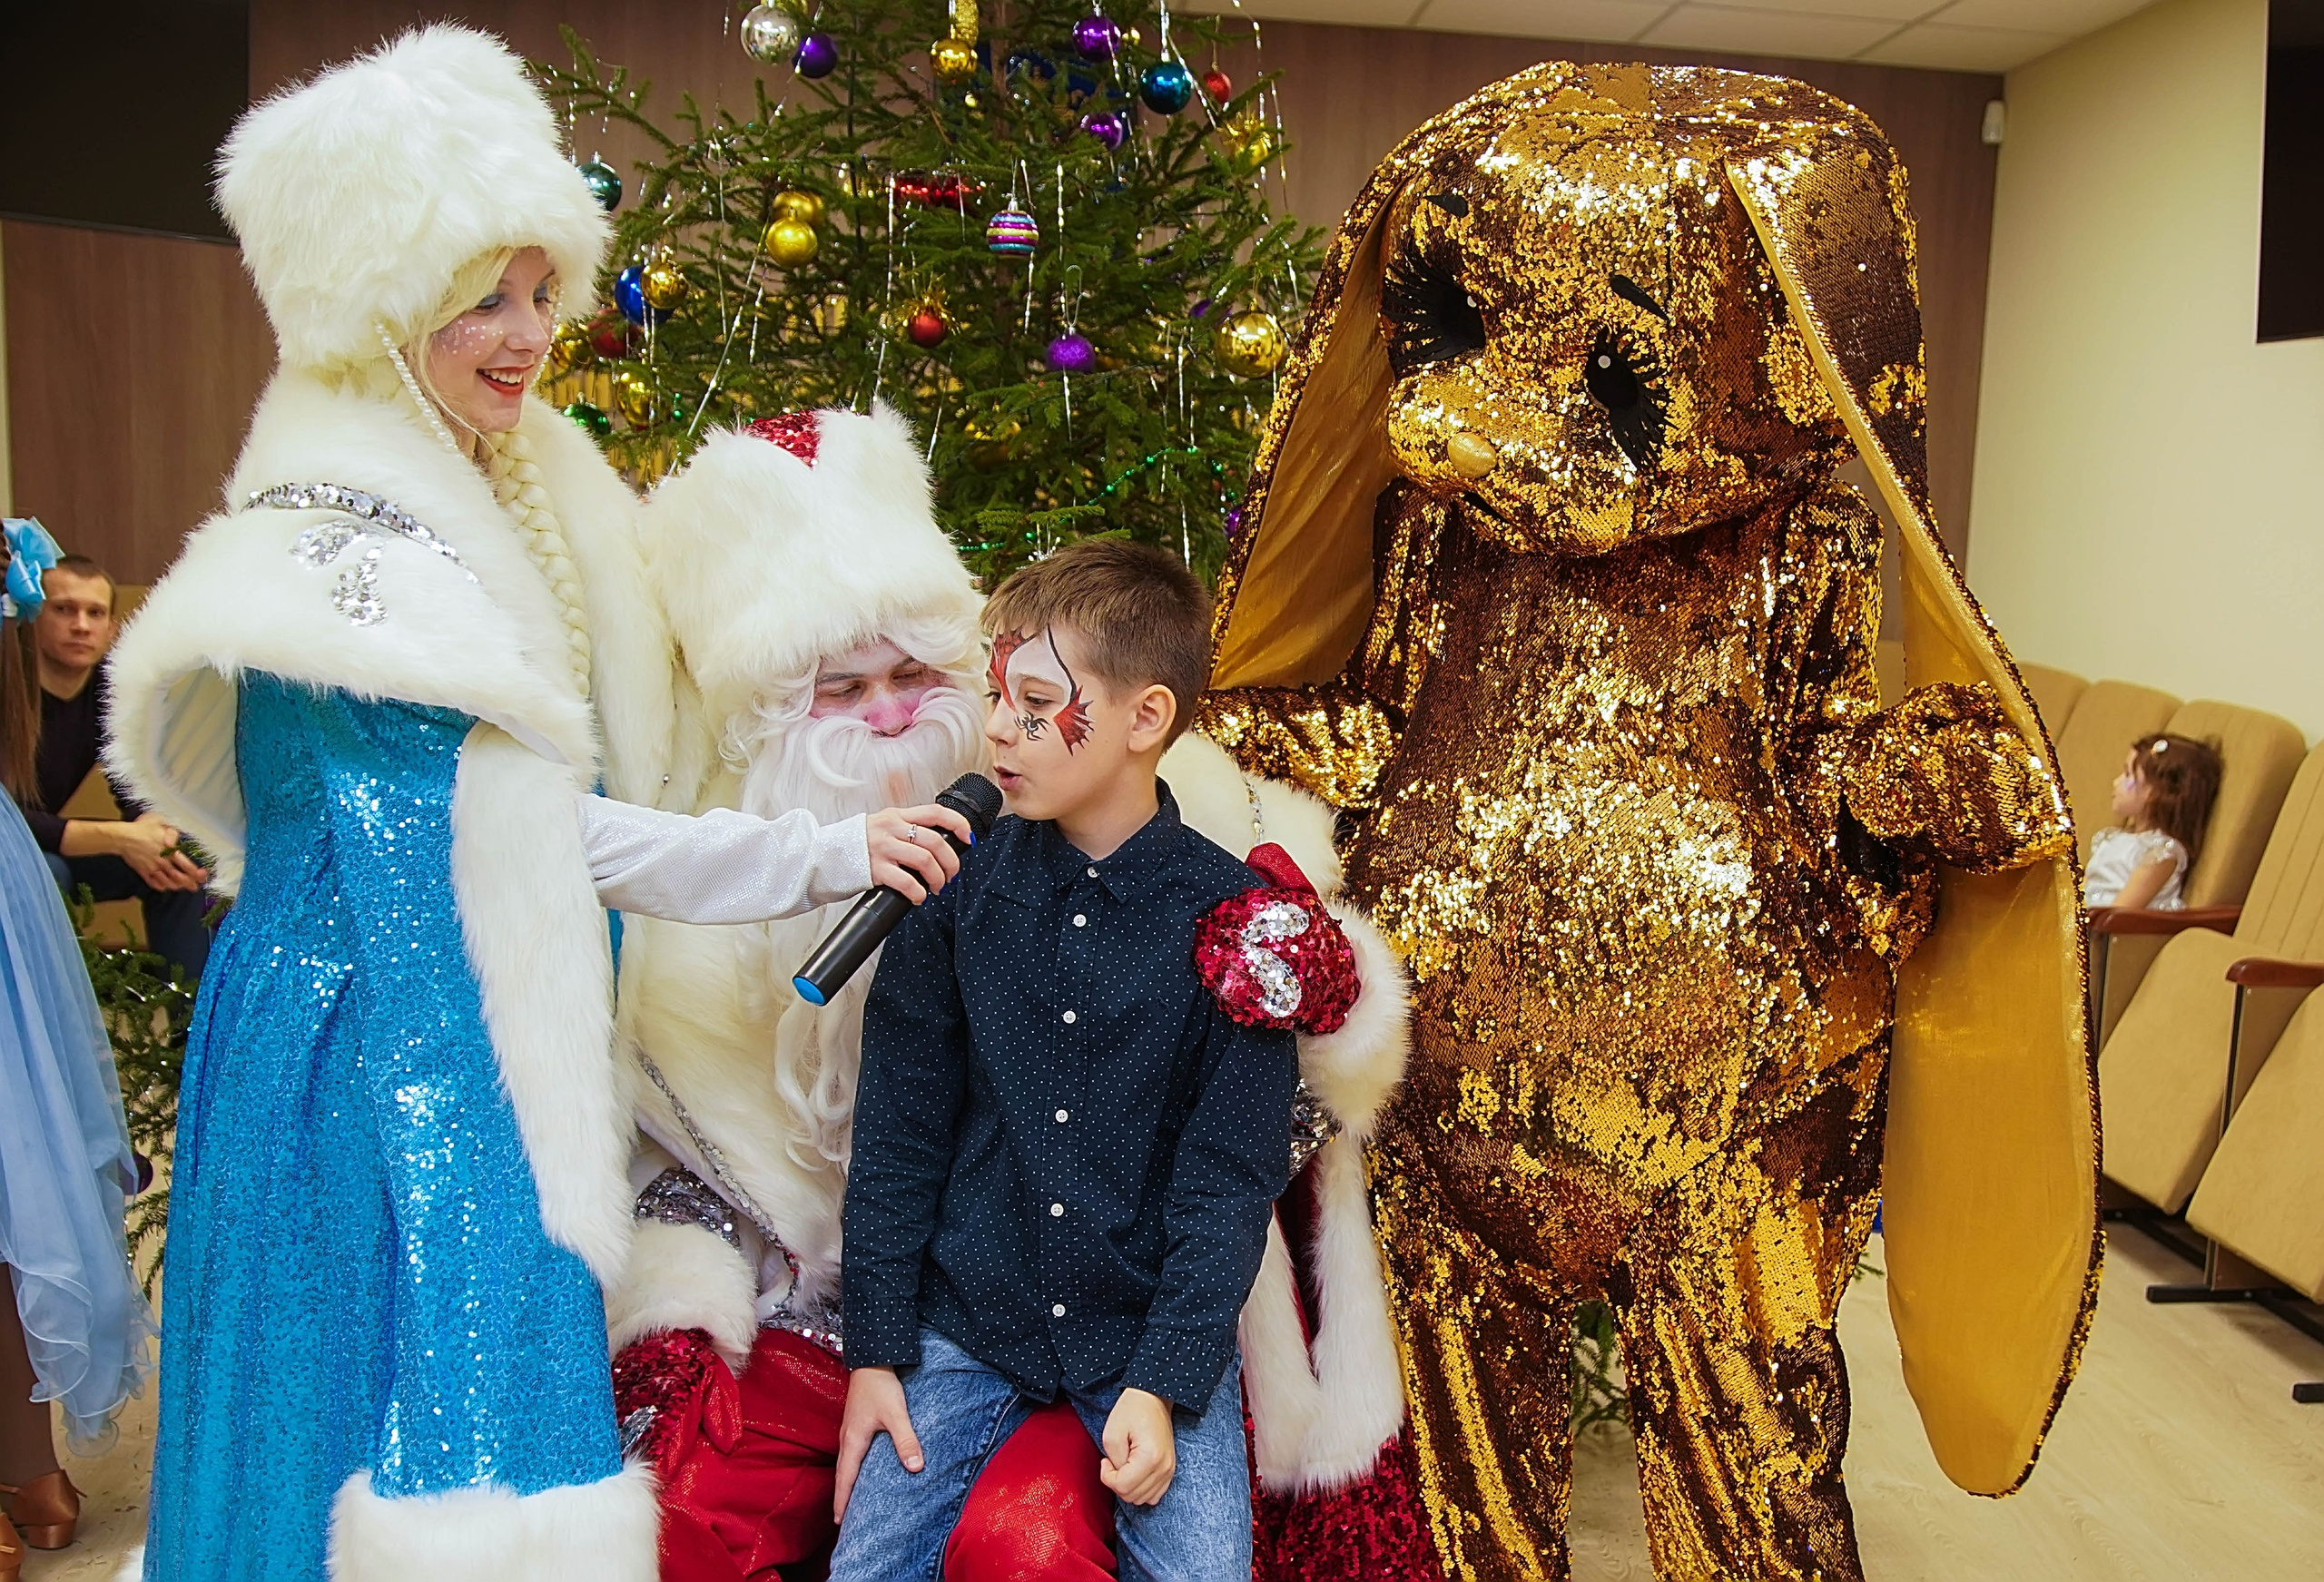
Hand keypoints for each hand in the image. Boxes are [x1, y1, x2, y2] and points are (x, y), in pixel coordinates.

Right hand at [115, 814, 208, 891]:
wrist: (121, 837)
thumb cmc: (141, 828)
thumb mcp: (160, 822)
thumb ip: (172, 831)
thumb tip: (177, 841)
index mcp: (169, 851)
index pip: (186, 866)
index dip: (196, 873)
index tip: (202, 875)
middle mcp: (162, 862)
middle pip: (179, 877)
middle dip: (189, 883)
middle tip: (195, 886)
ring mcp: (152, 868)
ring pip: (167, 882)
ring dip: (177, 886)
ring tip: (183, 887)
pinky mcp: (142, 872)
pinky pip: (153, 883)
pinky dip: (160, 886)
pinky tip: (165, 886)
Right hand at [834, 1365, 922, 1523]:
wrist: (872, 1360)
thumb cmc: (881, 1387)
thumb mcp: (896, 1413)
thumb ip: (906, 1440)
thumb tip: (915, 1468)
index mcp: (853, 1441)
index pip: (846, 1478)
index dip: (843, 1500)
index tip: (839, 1521)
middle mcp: (847, 1438)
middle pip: (842, 1474)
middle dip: (841, 1496)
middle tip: (841, 1518)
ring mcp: (849, 1430)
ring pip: (845, 1463)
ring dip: (845, 1482)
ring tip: (849, 1500)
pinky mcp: (855, 1423)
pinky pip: (850, 1453)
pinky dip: (850, 1468)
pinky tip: (859, 1470)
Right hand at [866, 804, 971, 902]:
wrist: (825, 855)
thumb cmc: (858, 844)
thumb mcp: (882, 826)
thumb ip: (906, 828)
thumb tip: (939, 845)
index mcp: (897, 815)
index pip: (936, 812)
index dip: (958, 824)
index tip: (969, 839)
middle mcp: (891, 828)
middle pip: (935, 841)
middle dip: (951, 862)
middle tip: (951, 875)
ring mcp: (883, 848)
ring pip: (925, 861)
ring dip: (938, 878)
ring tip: (936, 887)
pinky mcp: (875, 869)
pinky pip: (907, 882)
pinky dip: (919, 893)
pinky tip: (919, 897)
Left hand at [1099, 1387, 1175, 1505]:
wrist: (1153, 1398)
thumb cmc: (1131, 1411)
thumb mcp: (1112, 1434)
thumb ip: (1113, 1462)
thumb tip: (1118, 1478)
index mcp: (1150, 1458)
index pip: (1123, 1487)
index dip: (1107, 1477)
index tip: (1105, 1460)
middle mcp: (1164, 1468)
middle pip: (1132, 1496)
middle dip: (1116, 1483)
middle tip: (1113, 1462)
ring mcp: (1169, 1471)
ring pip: (1142, 1499)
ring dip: (1128, 1487)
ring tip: (1124, 1466)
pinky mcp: (1170, 1471)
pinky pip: (1154, 1495)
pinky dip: (1141, 1490)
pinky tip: (1134, 1474)